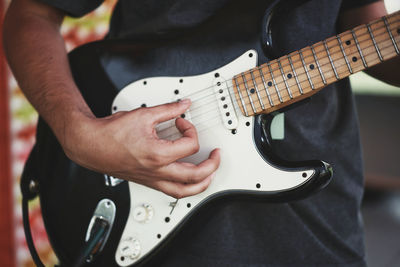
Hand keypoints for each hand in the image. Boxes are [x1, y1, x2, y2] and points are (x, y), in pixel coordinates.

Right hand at [63, 99, 219, 198]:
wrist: (90, 144)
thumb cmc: (110, 133)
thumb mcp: (143, 115)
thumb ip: (168, 109)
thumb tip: (184, 105)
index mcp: (158, 154)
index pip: (190, 145)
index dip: (190, 129)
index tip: (182, 122)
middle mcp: (157, 171)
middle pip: (195, 176)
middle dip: (212, 165)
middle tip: (217, 155)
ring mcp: (153, 179)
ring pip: (185, 192)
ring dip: (202, 184)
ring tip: (210, 173)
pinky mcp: (148, 182)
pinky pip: (173, 192)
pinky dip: (186, 188)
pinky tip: (190, 180)